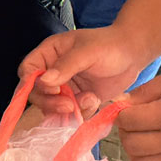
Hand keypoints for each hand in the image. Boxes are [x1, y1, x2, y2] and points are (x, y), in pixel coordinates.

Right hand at [20, 26, 151, 118]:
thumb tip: (44, 81)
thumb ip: (66, 66)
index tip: (51, 89)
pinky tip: (96, 101)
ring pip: (52, 108)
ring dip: (68, 110)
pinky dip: (81, 113)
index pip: (27, 70)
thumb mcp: (88, 52)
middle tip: (69, 105)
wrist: (133, 55)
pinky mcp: (77, 100)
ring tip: (90, 100)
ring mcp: (65, 88)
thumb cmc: (110, 46)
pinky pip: (70, 115)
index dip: (32, 83)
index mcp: (50, 53)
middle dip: (51, 103)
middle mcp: (53, 72)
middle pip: (36, 94)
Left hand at [116, 66, 160, 160]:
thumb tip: (119, 104)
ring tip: (143, 139)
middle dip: (126, 133)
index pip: (129, 121)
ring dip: (135, 153)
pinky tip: (151, 154)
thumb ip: (145, 91)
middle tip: (133, 124)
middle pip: (132, 145)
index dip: (121, 115)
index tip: (126, 111)